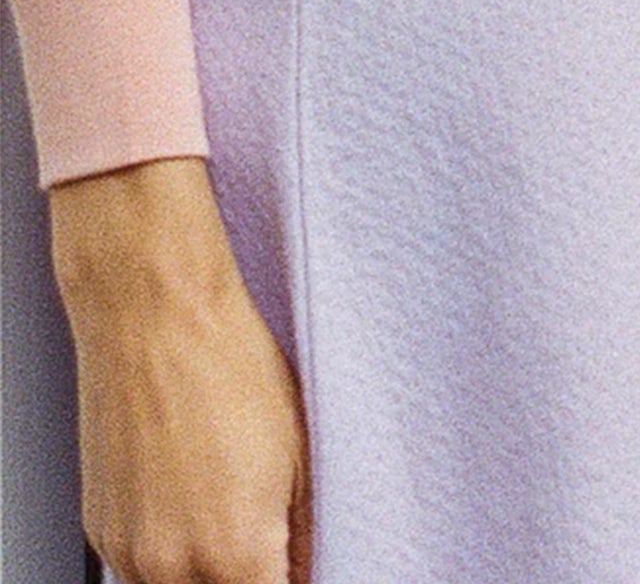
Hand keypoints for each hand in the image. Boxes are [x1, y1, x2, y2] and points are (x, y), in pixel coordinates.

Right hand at [51, 158, 311, 583]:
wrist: (154, 317)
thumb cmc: (230, 366)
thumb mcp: (299, 448)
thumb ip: (302, 526)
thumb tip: (305, 563)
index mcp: (233, 553)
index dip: (291, 580)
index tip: (298, 564)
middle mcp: (169, 568)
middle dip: (249, 576)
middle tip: (272, 539)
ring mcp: (126, 553)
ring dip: (207, 569)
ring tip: (232, 505)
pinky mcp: (100, 531)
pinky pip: (140, 565)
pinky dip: (170, 549)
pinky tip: (193, 494)